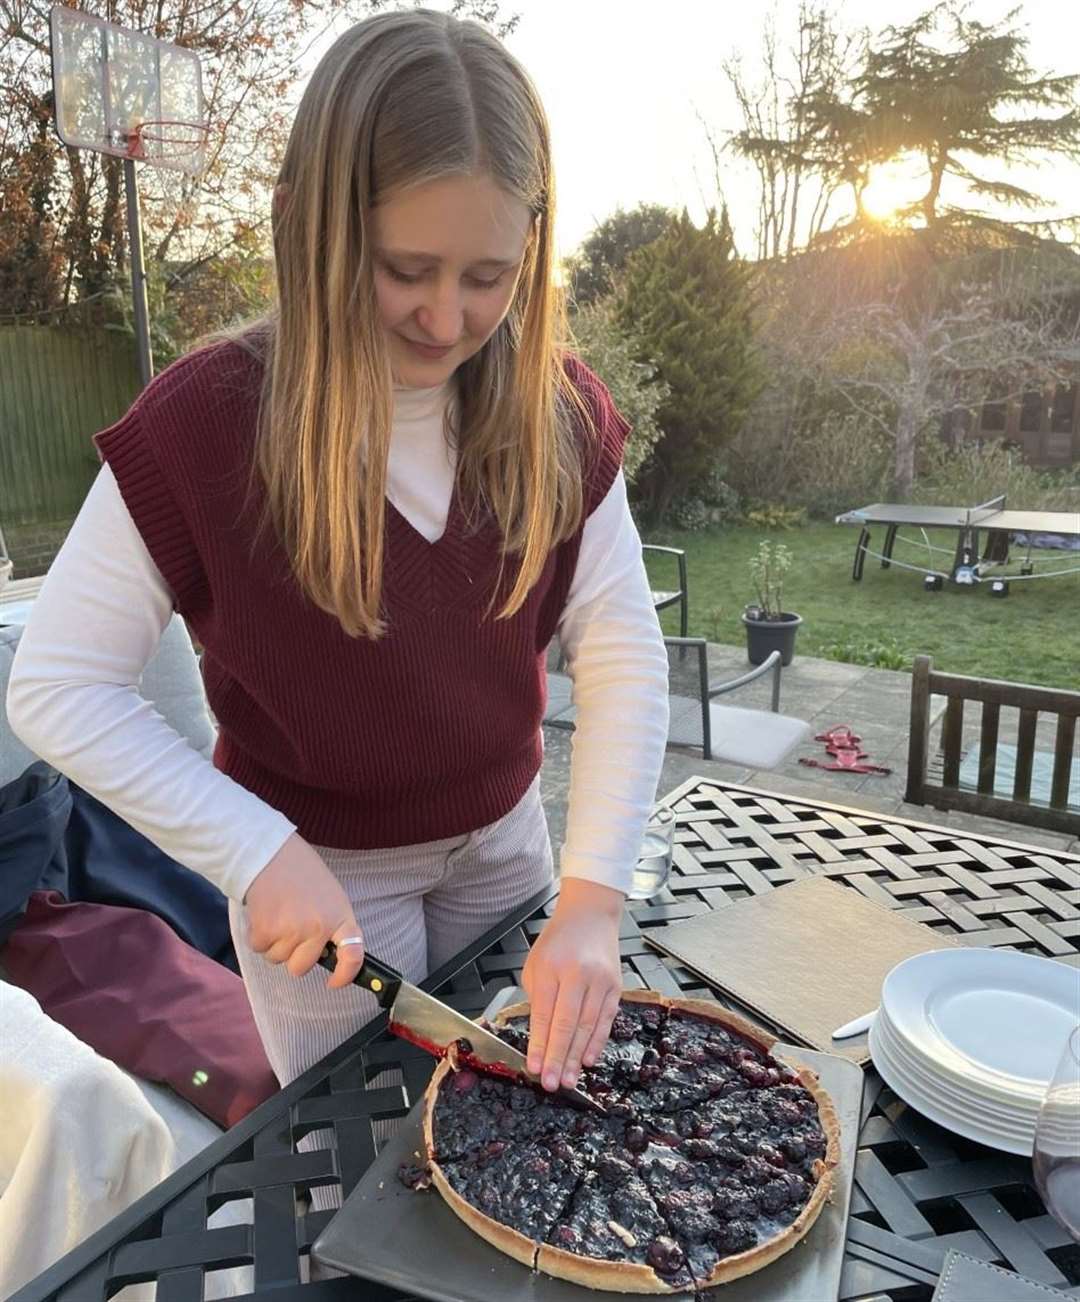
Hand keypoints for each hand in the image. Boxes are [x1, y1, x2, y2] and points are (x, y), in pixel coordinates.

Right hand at [243, 833, 364, 988]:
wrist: (270, 853)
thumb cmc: (302, 873)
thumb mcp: (331, 896)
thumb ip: (333, 925)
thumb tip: (328, 954)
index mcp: (340, 916)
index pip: (352, 955)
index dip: (345, 975)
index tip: (334, 982)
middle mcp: (319, 928)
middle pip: (301, 967)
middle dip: (293, 956)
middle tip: (290, 928)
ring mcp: (292, 931)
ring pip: (278, 959)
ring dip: (274, 943)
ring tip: (278, 913)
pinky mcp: (266, 931)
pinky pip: (259, 949)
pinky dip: (258, 936)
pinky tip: (264, 912)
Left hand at [521, 878, 623, 1091]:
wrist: (590, 915)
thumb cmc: (558, 940)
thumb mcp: (536, 964)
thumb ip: (537, 998)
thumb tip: (539, 1037)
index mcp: (552, 967)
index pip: (544, 1014)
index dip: (539, 1044)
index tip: (534, 1068)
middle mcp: (578, 974)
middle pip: (567, 1024)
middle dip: (558, 1058)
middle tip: (551, 1084)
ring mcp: (600, 980)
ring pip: (588, 1026)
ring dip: (577, 1057)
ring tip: (568, 1080)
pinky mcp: (616, 986)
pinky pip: (606, 1020)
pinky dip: (596, 1042)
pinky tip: (587, 1060)